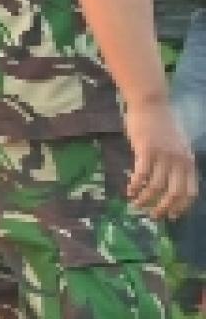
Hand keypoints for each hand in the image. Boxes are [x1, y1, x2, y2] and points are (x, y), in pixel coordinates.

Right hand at [125, 98, 199, 221]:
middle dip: (163, 208)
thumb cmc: (163, 123)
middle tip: (153, 215)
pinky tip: (129, 190)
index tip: (172, 216)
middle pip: (174, 193)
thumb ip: (178, 162)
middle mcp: (179, 160)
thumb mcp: (178, 145)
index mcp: (188, 160)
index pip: (190, 192)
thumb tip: (173, 182)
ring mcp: (163, 155)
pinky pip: (141, 175)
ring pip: (155, 186)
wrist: (151, 103)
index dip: (182, 207)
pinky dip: (134, 186)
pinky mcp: (146, 150)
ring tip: (136, 204)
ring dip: (145, 199)